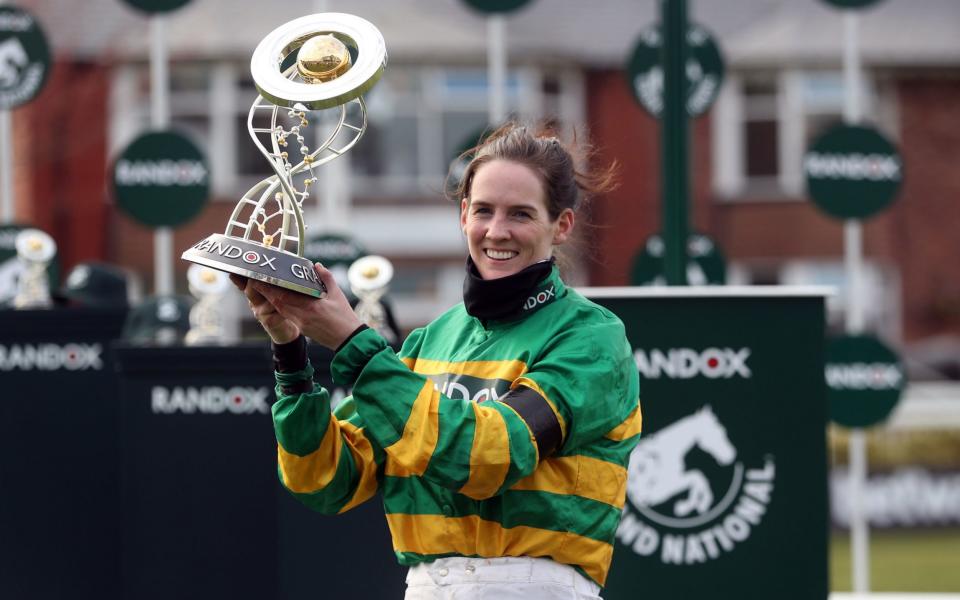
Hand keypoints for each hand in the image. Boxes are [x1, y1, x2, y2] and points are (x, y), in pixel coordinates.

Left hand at [243, 263, 363, 350]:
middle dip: (266, 292)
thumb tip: (317, 266)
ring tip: (265, 288)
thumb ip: (326, 278)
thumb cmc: (345, 317)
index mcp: (310, 307)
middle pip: (278, 303)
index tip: (261, 278)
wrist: (348, 340)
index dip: (270, 287)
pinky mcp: (302, 329)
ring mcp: (301, 324)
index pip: (284, 296)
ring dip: (272, 299)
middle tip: (258, 280)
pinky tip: (279, 300)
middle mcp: (302, 316)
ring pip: (281, 310)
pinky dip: (281, 307)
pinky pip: (288, 316)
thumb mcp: (338, 295)